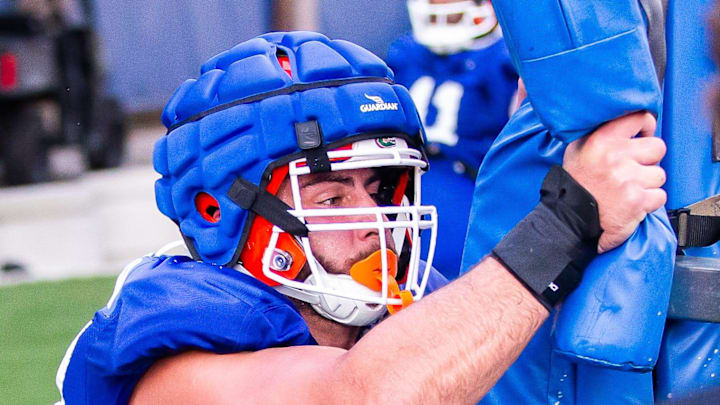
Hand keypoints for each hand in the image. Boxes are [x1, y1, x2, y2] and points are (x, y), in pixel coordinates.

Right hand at [562, 112, 666, 252]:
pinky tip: (632, 202)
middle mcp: (616, 157)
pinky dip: (648, 202)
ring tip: (628, 188)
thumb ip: (602, 132)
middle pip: (658, 147)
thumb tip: (629, 122)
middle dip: (649, 159)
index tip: (641, 138)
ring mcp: (628, 179)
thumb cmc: (576, 182)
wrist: (569, 216)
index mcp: (602, 139)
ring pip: (660, 174)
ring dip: (648, 183)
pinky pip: (659, 196)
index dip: (646, 128)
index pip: (640, 118)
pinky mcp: (637, 201)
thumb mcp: (578, 147)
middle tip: (633, 168)